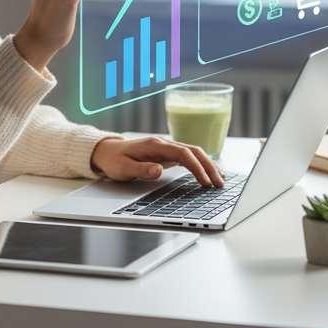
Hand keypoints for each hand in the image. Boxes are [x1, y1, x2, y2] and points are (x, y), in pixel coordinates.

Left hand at [90, 136, 223, 186]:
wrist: (106, 151)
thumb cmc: (114, 160)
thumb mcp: (123, 168)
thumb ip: (141, 170)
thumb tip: (159, 169)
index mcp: (155, 145)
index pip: (183, 153)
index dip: (196, 167)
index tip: (205, 181)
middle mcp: (163, 144)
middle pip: (193, 151)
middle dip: (209, 166)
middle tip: (220, 183)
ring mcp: (166, 148)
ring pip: (193, 153)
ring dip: (208, 164)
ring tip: (221, 179)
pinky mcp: (166, 154)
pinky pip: (188, 157)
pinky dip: (201, 164)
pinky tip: (208, 174)